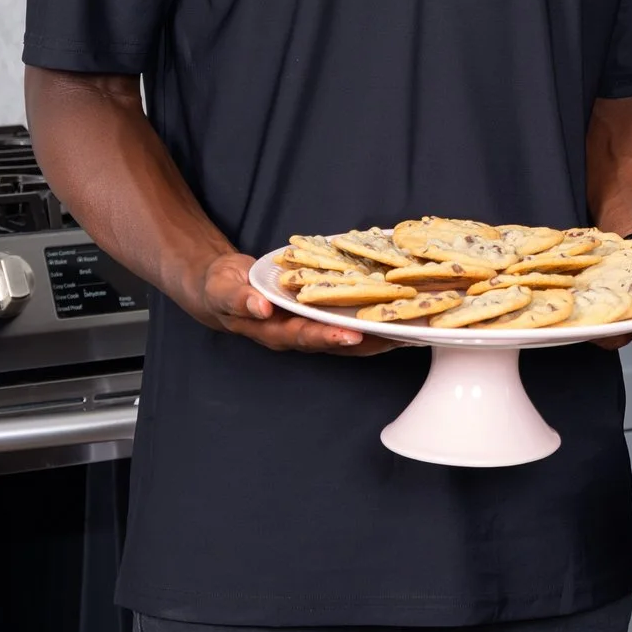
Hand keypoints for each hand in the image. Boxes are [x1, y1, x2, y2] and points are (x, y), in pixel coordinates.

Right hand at [193, 251, 395, 355]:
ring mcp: (310, 328)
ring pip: (348, 337)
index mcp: (274, 330)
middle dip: (369, 341)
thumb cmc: (222, 288)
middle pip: (337, 343)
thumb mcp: (224, 290)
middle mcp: (296, 334)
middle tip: (399, 336)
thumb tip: (260, 306)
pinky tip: (394, 312)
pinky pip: (347, 321)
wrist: (224, 289)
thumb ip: (240, 299)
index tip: (351, 334)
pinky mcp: (319, 317)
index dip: (329, 336)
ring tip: (409, 330)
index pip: (305, 336)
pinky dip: (371, 319)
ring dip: (378, 335)